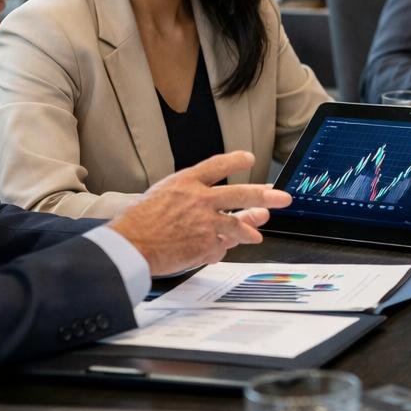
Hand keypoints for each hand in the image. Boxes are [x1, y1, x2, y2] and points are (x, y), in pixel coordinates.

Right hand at [108, 151, 291, 275]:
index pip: (217, 164)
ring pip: (237, 224)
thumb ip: (187, 197)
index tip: (248, 158)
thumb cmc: (136, 224)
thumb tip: (210, 204)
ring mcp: (205, 222)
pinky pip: (219, 247)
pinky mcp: (206, 244)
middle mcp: (199, 199)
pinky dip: (217, 250)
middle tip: (282, 197)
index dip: (235, 160)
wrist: (129, 246)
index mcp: (185, 182)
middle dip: (264, 195)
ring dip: (249, 229)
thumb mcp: (160, 196)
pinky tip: (216, 252)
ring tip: (256, 235)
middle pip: (240, 193)